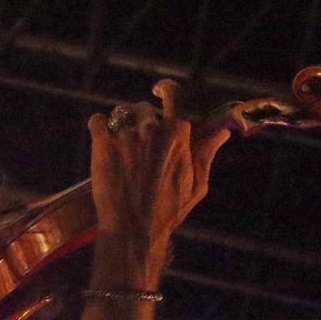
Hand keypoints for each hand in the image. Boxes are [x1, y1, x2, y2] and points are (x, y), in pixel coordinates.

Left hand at [86, 79, 229, 280]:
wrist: (132, 229)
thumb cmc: (167, 211)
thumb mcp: (196, 184)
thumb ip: (206, 152)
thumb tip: (223, 132)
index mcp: (177, 134)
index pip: (174, 96)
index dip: (166, 90)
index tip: (160, 90)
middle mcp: (152, 128)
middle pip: (143, 109)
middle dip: (141, 123)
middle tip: (138, 148)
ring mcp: (126, 134)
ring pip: (121, 116)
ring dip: (120, 128)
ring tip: (120, 153)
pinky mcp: (102, 143)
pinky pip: (97, 121)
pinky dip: (98, 127)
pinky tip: (101, 142)